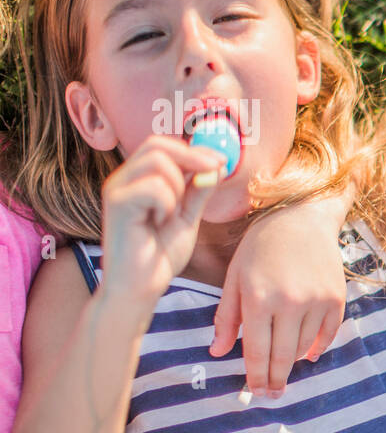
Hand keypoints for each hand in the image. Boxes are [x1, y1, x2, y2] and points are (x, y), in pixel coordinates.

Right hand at [100, 135, 224, 305]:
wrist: (141, 287)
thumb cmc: (160, 255)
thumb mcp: (188, 217)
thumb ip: (198, 191)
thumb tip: (217, 165)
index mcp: (139, 179)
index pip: (164, 147)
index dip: (196, 149)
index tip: (222, 160)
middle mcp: (124, 178)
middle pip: (157, 144)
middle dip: (193, 155)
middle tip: (215, 170)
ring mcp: (117, 188)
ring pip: (157, 161)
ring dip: (178, 185)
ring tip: (172, 213)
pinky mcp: (116, 203)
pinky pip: (153, 186)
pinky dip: (167, 203)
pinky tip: (158, 222)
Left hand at [211, 198, 348, 397]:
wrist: (302, 217)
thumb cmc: (260, 246)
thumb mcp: (234, 277)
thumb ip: (226, 316)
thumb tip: (217, 351)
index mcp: (258, 298)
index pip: (256, 350)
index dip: (255, 375)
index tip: (255, 391)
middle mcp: (289, 302)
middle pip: (282, 356)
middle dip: (276, 380)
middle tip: (272, 395)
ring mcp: (316, 300)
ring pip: (305, 347)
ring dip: (294, 362)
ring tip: (286, 370)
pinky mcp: (336, 298)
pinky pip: (328, 334)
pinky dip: (318, 347)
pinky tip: (309, 353)